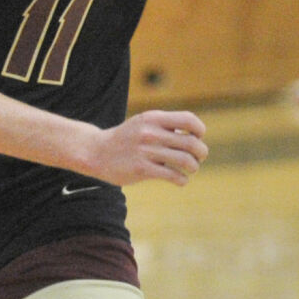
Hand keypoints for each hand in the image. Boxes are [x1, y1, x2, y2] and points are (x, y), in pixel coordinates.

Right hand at [90, 110, 207, 185]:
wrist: (96, 152)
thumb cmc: (128, 138)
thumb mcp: (145, 123)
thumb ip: (167, 126)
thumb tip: (197, 137)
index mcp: (153, 118)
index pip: (189, 120)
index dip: (200, 130)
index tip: (198, 138)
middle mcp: (150, 133)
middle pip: (191, 143)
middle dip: (202, 152)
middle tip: (200, 157)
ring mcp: (145, 151)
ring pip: (185, 161)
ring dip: (194, 167)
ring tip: (191, 169)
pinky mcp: (141, 169)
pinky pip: (173, 175)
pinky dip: (182, 180)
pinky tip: (181, 180)